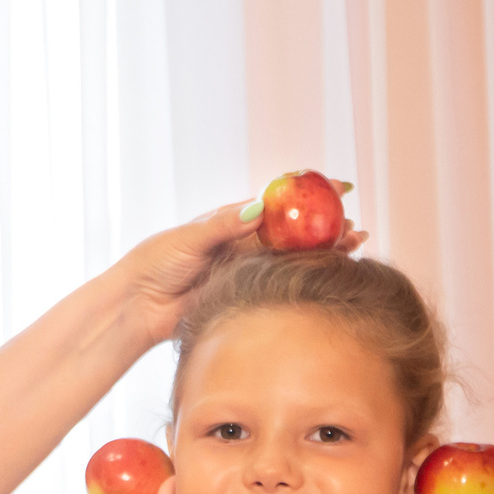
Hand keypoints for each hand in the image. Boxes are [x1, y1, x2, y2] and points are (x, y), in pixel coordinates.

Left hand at [114, 199, 372, 344]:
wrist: (138, 306)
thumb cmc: (155, 263)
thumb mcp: (189, 239)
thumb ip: (224, 225)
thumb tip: (259, 206)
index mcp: (229, 219)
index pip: (277, 202)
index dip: (308, 195)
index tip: (338, 187)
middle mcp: (241, 241)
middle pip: (292, 230)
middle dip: (324, 225)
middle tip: (355, 225)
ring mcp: (245, 268)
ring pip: (291, 256)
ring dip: (323, 251)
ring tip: (354, 245)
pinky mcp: (242, 293)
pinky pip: (279, 283)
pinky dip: (304, 277)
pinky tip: (327, 274)